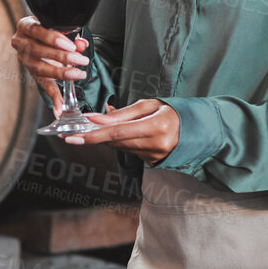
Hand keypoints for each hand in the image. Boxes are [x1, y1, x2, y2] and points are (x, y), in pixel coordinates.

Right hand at [10, 15, 88, 115]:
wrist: (38, 37)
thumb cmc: (49, 29)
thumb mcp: (59, 27)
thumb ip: (71, 35)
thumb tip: (82, 44)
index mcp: (26, 26)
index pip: (36, 31)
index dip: (54, 39)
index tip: (71, 45)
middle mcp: (20, 43)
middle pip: (37, 51)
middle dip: (61, 56)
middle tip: (80, 59)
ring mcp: (23, 59)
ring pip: (39, 68)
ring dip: (61, 72)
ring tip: (78, 73)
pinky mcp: (31, 73)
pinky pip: (42, 84)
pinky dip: (53, 96)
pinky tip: (59, 107)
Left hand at [62, 99, 179, 164]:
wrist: (193, 129)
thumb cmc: (170, 112)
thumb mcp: (148, 105)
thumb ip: (122, 114)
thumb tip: (96, 118)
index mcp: (156, 126)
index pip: (118, 133)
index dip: (94, 135)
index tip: (74, 137)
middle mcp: (156, 145)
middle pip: (116, 142)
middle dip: (94, 136)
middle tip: (75, 130)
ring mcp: (154, 156)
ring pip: (119, 148)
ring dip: (106, 138)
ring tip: (98, 126)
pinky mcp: (152, 162)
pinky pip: (128, 151)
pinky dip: (119, 142)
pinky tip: (117, 133)